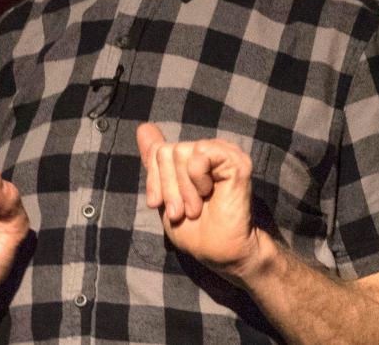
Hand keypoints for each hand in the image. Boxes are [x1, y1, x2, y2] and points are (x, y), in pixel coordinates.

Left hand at [136, 123, 265, 281]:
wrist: (223, 253)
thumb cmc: (197, 231)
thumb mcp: (166, 196)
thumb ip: (156, 162)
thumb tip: (143, 126)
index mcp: (191, 158)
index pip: (158, 150)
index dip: (154, 180)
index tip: (158, 205)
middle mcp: (207, 151)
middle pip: (166, 151)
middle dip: (168, 188)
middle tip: (183, 211)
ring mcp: (222, 154)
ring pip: (180, 151)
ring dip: (183, 189)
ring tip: (196, 208)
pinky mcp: (235, 160)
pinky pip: (200, 153)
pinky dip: (197, 177)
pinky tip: (209, 192)